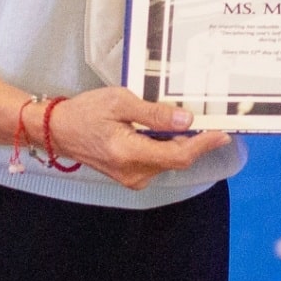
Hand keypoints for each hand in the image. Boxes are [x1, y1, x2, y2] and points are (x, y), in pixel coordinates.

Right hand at [43, 87, 230, 189]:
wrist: (58, 130)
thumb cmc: (85, 112)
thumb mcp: (120, 102)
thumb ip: (154, 114)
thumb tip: (187, 120)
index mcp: (128, 153)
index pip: (177, 155)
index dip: (203, 145)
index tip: (223, 133)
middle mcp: (133, 172)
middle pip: (177, 159)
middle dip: (196, 141)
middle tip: (212, 121)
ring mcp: (132, 178)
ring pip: (169, 161)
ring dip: (181, 143)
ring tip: (189, 121)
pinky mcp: (131, 176)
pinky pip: (157, 162)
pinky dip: (167, 147)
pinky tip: (168, 131)